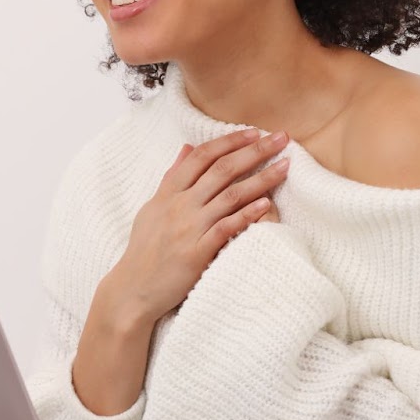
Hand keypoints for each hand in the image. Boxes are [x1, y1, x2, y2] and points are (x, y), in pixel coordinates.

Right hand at [104, 127, 290, 325]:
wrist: (133, 288)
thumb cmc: (145, 249)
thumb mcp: (153, 207)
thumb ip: (172, 177)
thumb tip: (188, 148)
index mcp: (168, 193)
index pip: (201, 157)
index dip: (229, 142)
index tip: (254, 132)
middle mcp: (179, 206)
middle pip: (221, 170)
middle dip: (254, 151)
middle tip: (280, 138)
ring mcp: (189, 228)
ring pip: (230, 195)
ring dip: (261, 179)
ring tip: (285, 166)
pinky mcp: (197, 252)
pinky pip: (227, 228)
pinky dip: (248, 215)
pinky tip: (267, 204)